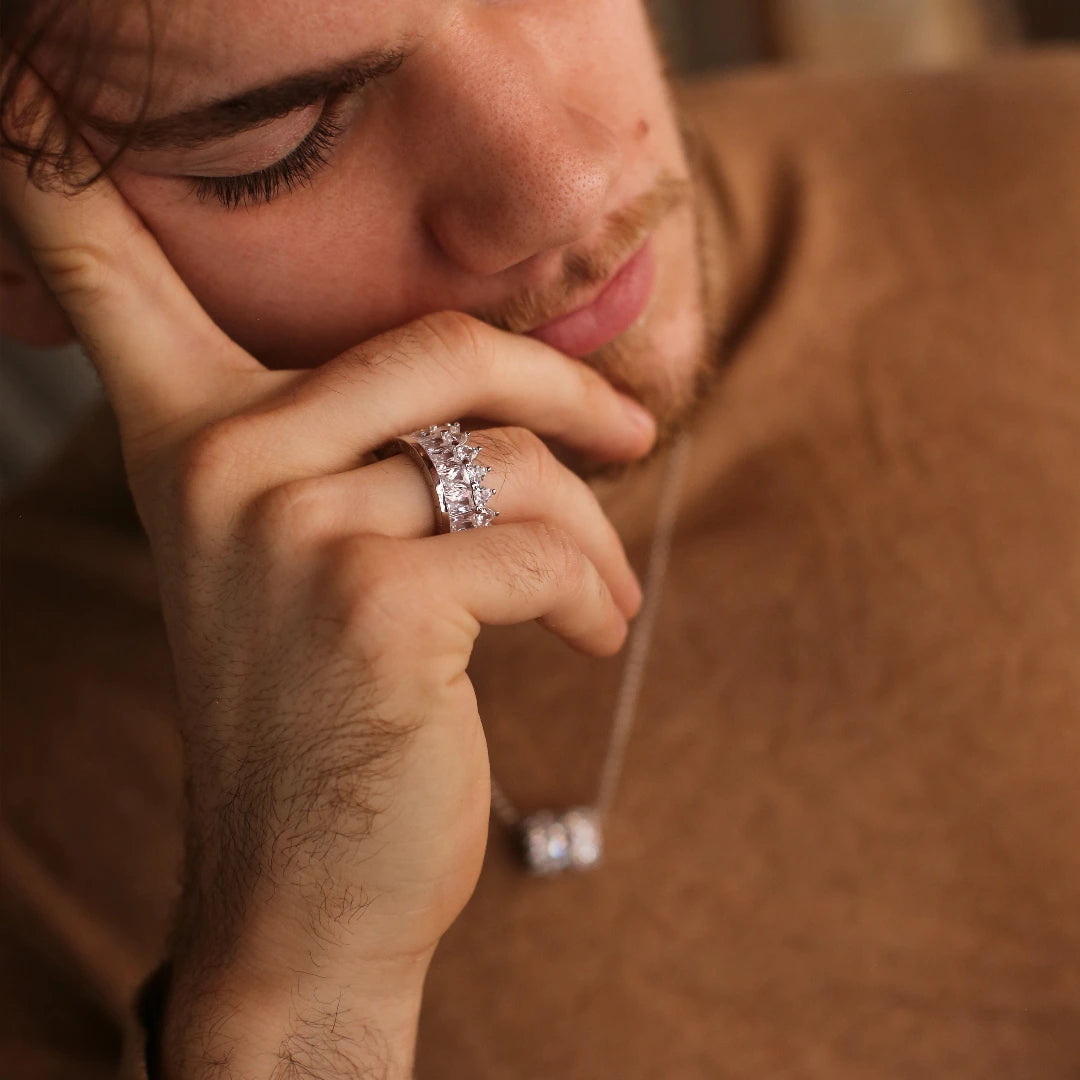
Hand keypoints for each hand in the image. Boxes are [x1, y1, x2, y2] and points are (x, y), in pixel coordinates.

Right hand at [1, 88, 653, 1076]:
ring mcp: (287, 528)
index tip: (21, 90)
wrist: (312, 891)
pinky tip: (590, 635)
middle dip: (566, 393)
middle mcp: (216, 465)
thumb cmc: (333, 711)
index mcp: (188, 441)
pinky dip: (588, 591)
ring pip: (509, 460)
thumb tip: (518, 389)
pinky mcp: (375, 602)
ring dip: (587, 530)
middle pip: (442, 345)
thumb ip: (373, 457)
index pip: (105, 275)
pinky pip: (536, 546)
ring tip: (601, 591)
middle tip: (634, 432)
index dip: (67, 184)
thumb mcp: (320, 561)